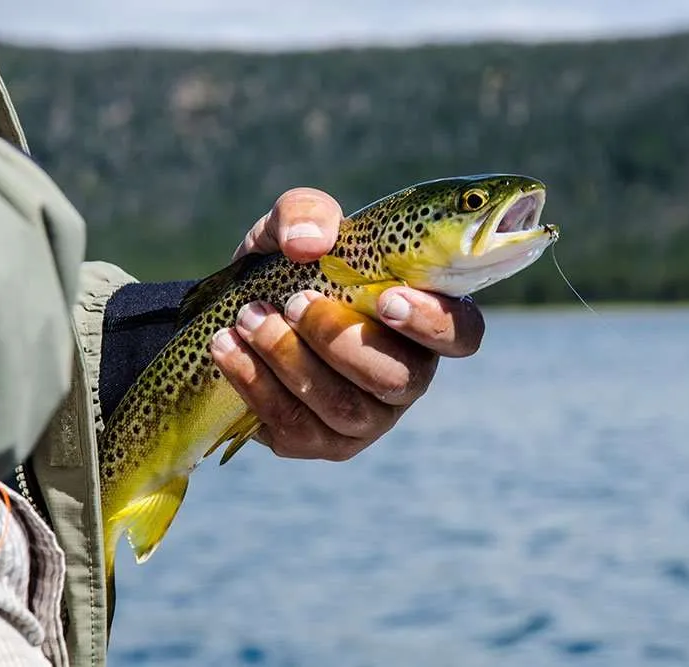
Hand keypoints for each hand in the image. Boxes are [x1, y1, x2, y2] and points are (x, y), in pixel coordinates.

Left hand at [209, 187, 485, 460]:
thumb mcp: (295, 226)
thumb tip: (308, 243)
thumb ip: (307, 212)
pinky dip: (255, 383)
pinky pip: (296, 427)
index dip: (432, 323)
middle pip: (397, 378)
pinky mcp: (322, 443)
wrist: (238, 313)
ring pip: (343, 407)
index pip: (461, 334)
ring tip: (247, 319)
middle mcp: (407, 376)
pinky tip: (226, 348)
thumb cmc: (290, 267)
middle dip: (339, 339)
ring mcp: (368, 418)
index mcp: (422, 320)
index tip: (385, 298)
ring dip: (289, 359)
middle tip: (293, 302)